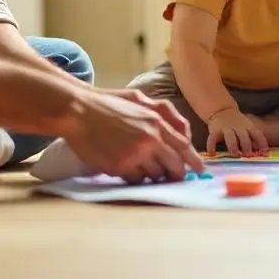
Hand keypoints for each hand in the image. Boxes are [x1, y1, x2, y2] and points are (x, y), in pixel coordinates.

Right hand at [63, 87, 203, 184]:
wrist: (78, 110)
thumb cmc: (108, 102)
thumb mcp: (140, 99)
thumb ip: (165, 112)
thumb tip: (183, 132)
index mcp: (156, 122)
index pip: (183, 147)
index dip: (194, 161)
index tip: (200, 170)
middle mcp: (150, 139)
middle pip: (174, 166)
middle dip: (175, 173)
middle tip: (172, 176)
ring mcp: (135, 155)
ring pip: (155, 175)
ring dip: (152, 174)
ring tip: (140, 164)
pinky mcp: (120, 167)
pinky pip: (136, 179)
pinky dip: (135, 176)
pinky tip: (126, 166)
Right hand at [206, 108, 269, 155]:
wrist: (222, 111)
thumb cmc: (239, 124)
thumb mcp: (248, 127)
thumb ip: (253, 138)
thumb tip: (263, 152)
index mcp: (248, 127)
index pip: (257, 134)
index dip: (261, 143)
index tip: (265, 152)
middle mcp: (238, 128)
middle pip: (244, 136)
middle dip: (246, 146)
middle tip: (248, 155)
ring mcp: (226, 128)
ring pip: (230, 138)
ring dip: (233, 147)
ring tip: (235, 155)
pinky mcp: (215, 130)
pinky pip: (212, 139)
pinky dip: (211, 146)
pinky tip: (212, 153)